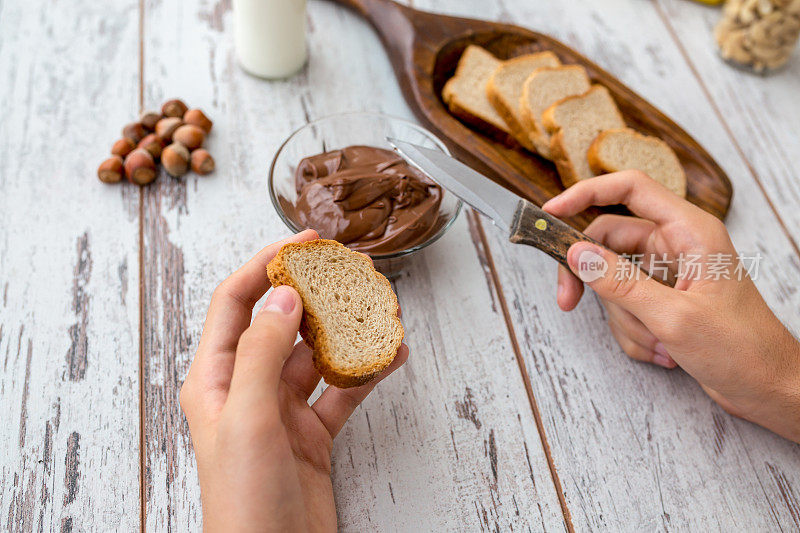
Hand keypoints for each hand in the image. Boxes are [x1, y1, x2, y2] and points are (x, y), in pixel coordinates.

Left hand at [179, 229, 408, 531]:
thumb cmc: (244, 501)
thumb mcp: (247, 419)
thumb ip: (262, 352)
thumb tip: (283, 295)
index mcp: (215, 379)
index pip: (236, 302)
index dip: (267, 264)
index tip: (306, 242)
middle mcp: (247, 388)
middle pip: (281, 323)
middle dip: (315, 293)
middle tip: (350, 270)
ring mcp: (281, 411)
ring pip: (317, 355)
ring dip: (346, 332)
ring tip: (377, 308)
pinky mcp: (311, 434)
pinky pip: (342, 391)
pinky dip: (366, 372)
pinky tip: (390, 355)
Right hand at [543, 171, 799, 442]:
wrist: (767, 388)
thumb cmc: (742, 348)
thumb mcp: (673, 316)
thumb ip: (620, 283)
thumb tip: (577, 254)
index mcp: (690, 231)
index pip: (630, 190)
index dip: (585, 193)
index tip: (550, 213)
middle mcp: (677, 246)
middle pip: (609, 242)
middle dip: (592, 279)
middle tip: (568, 301)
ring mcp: (668, 274)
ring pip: (613, 282)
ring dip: (624, 318)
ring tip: (658, 342)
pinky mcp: (662, 300)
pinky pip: (624, 308)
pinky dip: (633, 333)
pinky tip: (663, 352)